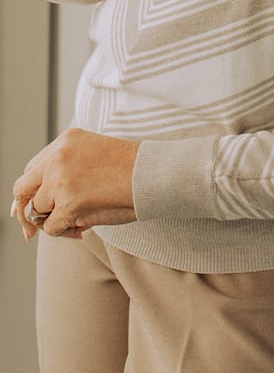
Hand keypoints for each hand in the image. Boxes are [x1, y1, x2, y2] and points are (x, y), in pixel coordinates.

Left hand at [11, 128, 139, 240]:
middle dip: (24, 212)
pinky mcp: (69, 203)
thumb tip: (39, 202)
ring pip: (38, 211)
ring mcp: (60, 180)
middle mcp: (57, 157)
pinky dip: (66, 232)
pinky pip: (52, 228)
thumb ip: (66, 168)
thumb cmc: (131, 168)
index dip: (30, 192)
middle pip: (22, 189)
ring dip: (55, 221)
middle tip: (30, 230)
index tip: (31, 208)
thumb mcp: (93, 153)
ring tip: (80, 220)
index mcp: (64, 141)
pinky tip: (85, 227)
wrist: (153, 174)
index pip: (32, 169)